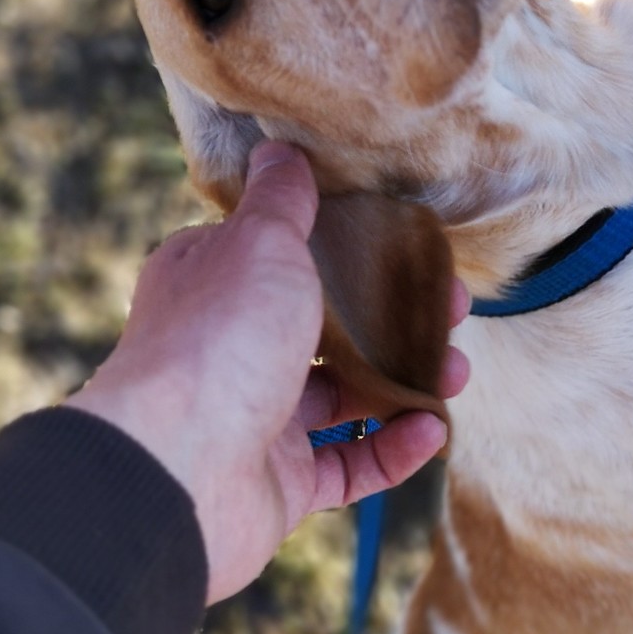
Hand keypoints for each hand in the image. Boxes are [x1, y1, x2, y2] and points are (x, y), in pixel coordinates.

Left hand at [68, 144, 469, 603]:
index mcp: (213, 282)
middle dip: (395, 317)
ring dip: (405, 380)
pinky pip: (348, 463)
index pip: (282, 253)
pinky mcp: (279, 481)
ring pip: (344, 396)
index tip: (406, 244)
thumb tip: (278, 152)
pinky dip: (394, 448)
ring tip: (455, 370)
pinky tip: (432, 428)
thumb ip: (280, 201)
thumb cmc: (217, 341)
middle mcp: (230, 347)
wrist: (177, 471)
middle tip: (451, 309)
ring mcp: (254, 417)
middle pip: (326, 325)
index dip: (347, 246)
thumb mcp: (258, 243)